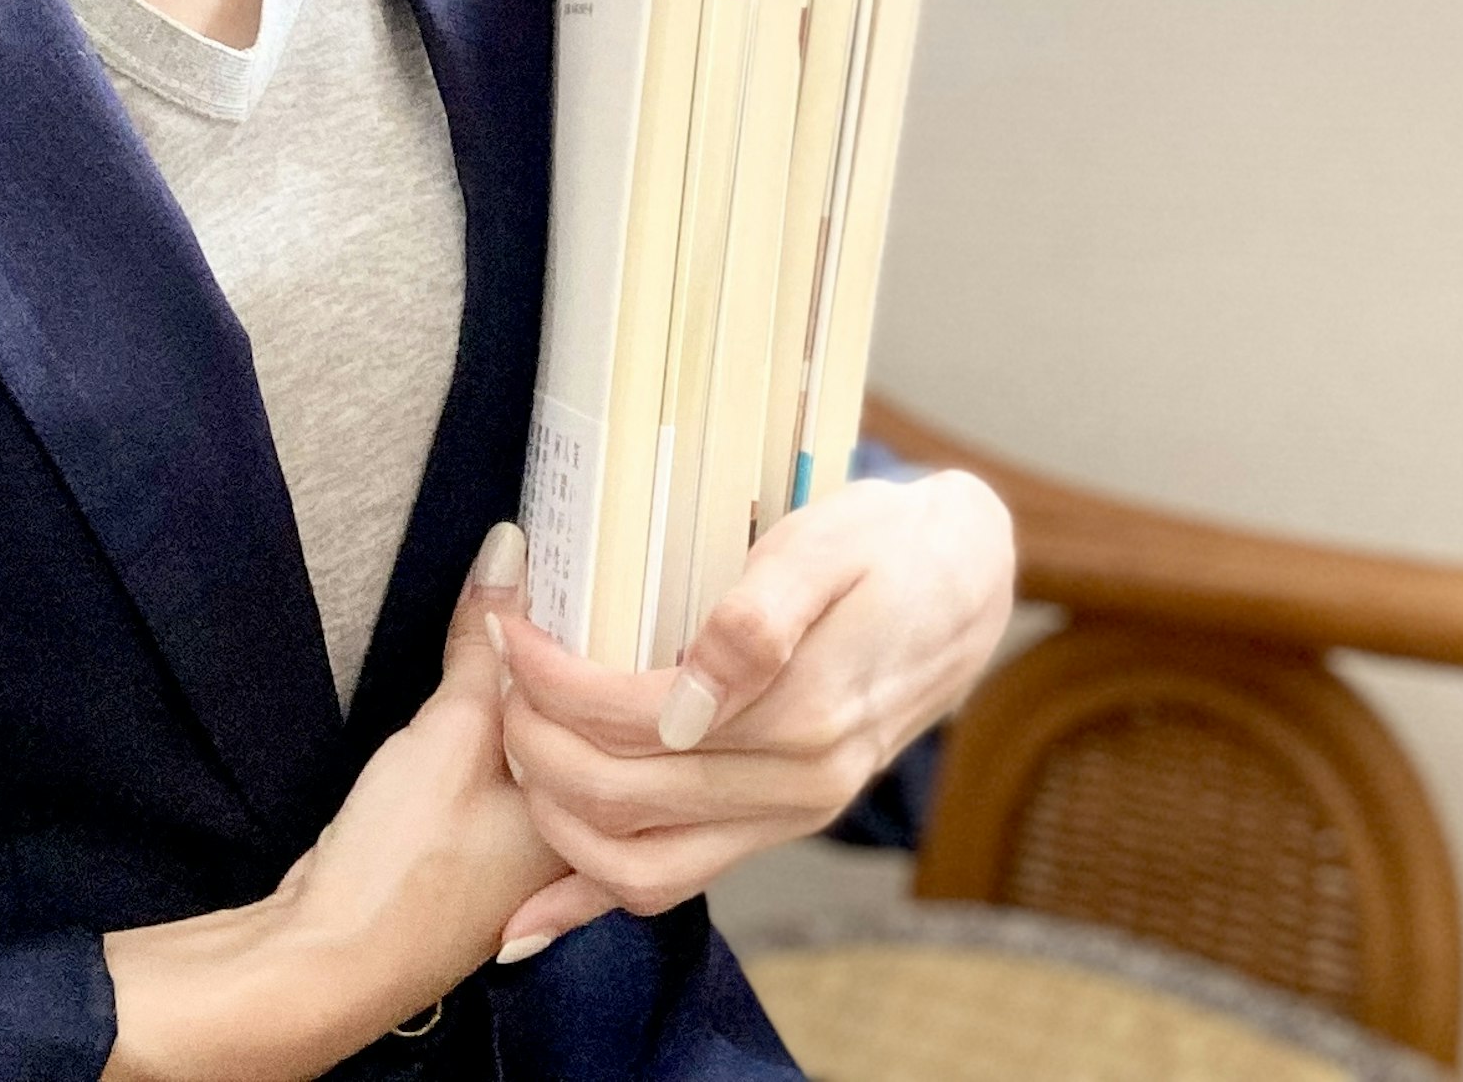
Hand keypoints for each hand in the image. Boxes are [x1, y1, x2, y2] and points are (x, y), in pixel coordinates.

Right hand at [102, 524, 566, 1081]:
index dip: (609, 629)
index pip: (623, 701)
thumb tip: (509, 554)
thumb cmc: (403, 868)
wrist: (321, 962)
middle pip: (593, 721)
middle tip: (552, 568)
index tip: (590, 558)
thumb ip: (485, 645)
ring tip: (512, 615)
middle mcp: (577, 836)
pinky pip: (509, 768)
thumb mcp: (451, 733)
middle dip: (574, 654)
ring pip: (548, 744)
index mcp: (600, 814)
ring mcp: (526, 850)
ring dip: (531, 691)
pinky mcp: (479, 851)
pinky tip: (479, 691)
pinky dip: (500, 727)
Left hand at [485, 470, 1015, 952]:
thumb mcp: (831, 543)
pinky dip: (594, 902)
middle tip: (497, 674)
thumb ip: (760, 619)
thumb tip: (688, 694)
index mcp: (803, 713)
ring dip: (555, 818)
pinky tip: (530, 919)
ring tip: (512, 744)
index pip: (638, 719)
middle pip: (622, 798)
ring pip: (639, 865)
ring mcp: (789, 818)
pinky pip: (675, 884)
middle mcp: (797, 787)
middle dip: (536, 742)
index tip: (509, 629)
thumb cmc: (890, 548)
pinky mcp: (776, 827)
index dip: (555, 682)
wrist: (965, 589)